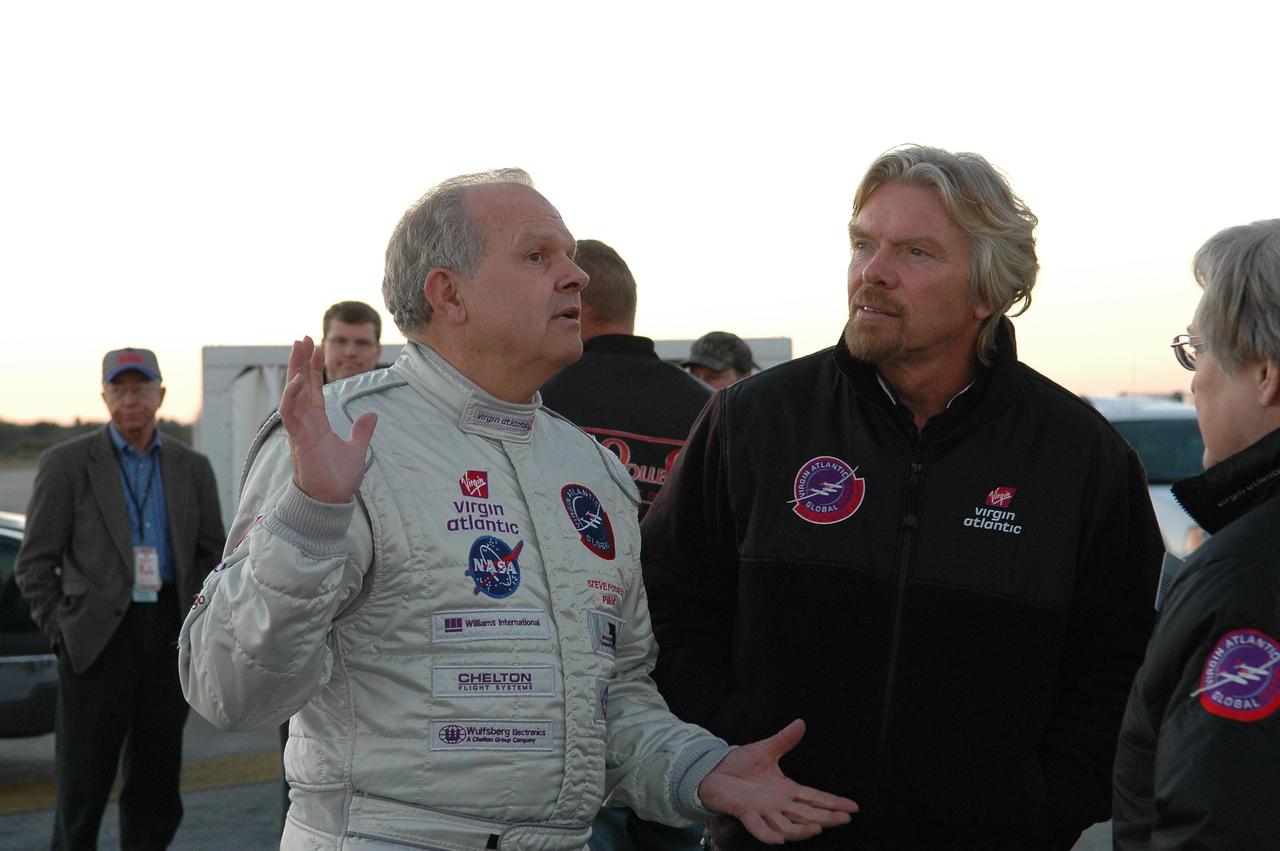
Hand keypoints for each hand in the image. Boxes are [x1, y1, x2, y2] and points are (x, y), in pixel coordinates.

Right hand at [280, 337, 377, 503]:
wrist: (333, 500)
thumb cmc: (339, 479)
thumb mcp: (356, 449)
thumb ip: (361, 431)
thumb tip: (371, 414)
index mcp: (317, 423)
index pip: (313, 390)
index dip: (313, 369)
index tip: (316, 347)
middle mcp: (306, 423)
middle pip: (300, 386)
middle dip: (300, 361)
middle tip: (303, 337)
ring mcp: (300, 429)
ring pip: (292, 394)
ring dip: (295, 371)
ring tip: (300, 348)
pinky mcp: (298, 438)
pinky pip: (290, 413)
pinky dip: (292, 396)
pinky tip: (298, 379)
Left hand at [697, 719, 857, 844]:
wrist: (712, 771)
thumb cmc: (739, 765)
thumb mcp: (766, 749)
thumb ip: (784, 740)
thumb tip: (801, 723)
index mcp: (787, 790)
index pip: (815, 798)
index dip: (833, 803)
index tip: (853, 807)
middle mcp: (779, 804)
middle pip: (808, 814)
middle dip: (827, 818)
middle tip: (845, 819)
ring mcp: (763, 811)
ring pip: (787, 826)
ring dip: (802, 830)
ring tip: (819, 828)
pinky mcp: (746, 812)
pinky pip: (759, 828)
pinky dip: (768, 834)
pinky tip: (779, 840)